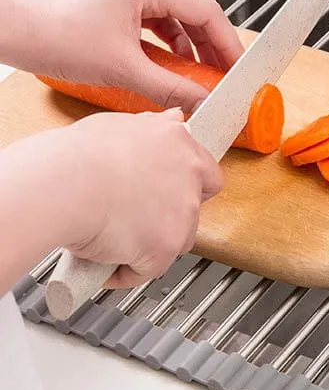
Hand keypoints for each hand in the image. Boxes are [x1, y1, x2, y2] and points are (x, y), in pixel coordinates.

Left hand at [16, 0, 244, 113]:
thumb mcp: (123, 70)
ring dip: (194, 43)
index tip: (237, 67)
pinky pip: (160, 19)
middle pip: (197, 8)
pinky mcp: (122, 0)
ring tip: (202, 72)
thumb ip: (170, 87)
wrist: (19, 33)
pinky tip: (176, 64)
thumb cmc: (58, 39)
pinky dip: (173, 41)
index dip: (227, 41)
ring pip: (180, 14)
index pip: (206, 10)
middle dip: (214, 42)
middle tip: (225, 72)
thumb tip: (201, 101)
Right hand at [57, 108, 222, 287]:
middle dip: (169, 218)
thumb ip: (154, 128)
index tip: (168, 194)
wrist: (60, 184)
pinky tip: (104, 261)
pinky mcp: (166, 246)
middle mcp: (188, 175)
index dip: (186, 187)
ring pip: (176, 240)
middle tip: (137, 218)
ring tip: (116, 239)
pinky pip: (149, 268)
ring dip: (151, 244)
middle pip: (193, 208)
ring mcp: (182, 211)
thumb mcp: (120, 124)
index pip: (206, 172)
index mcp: (178, 142)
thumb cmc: (76, 156)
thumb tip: (173, 119)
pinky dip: (127, 270)